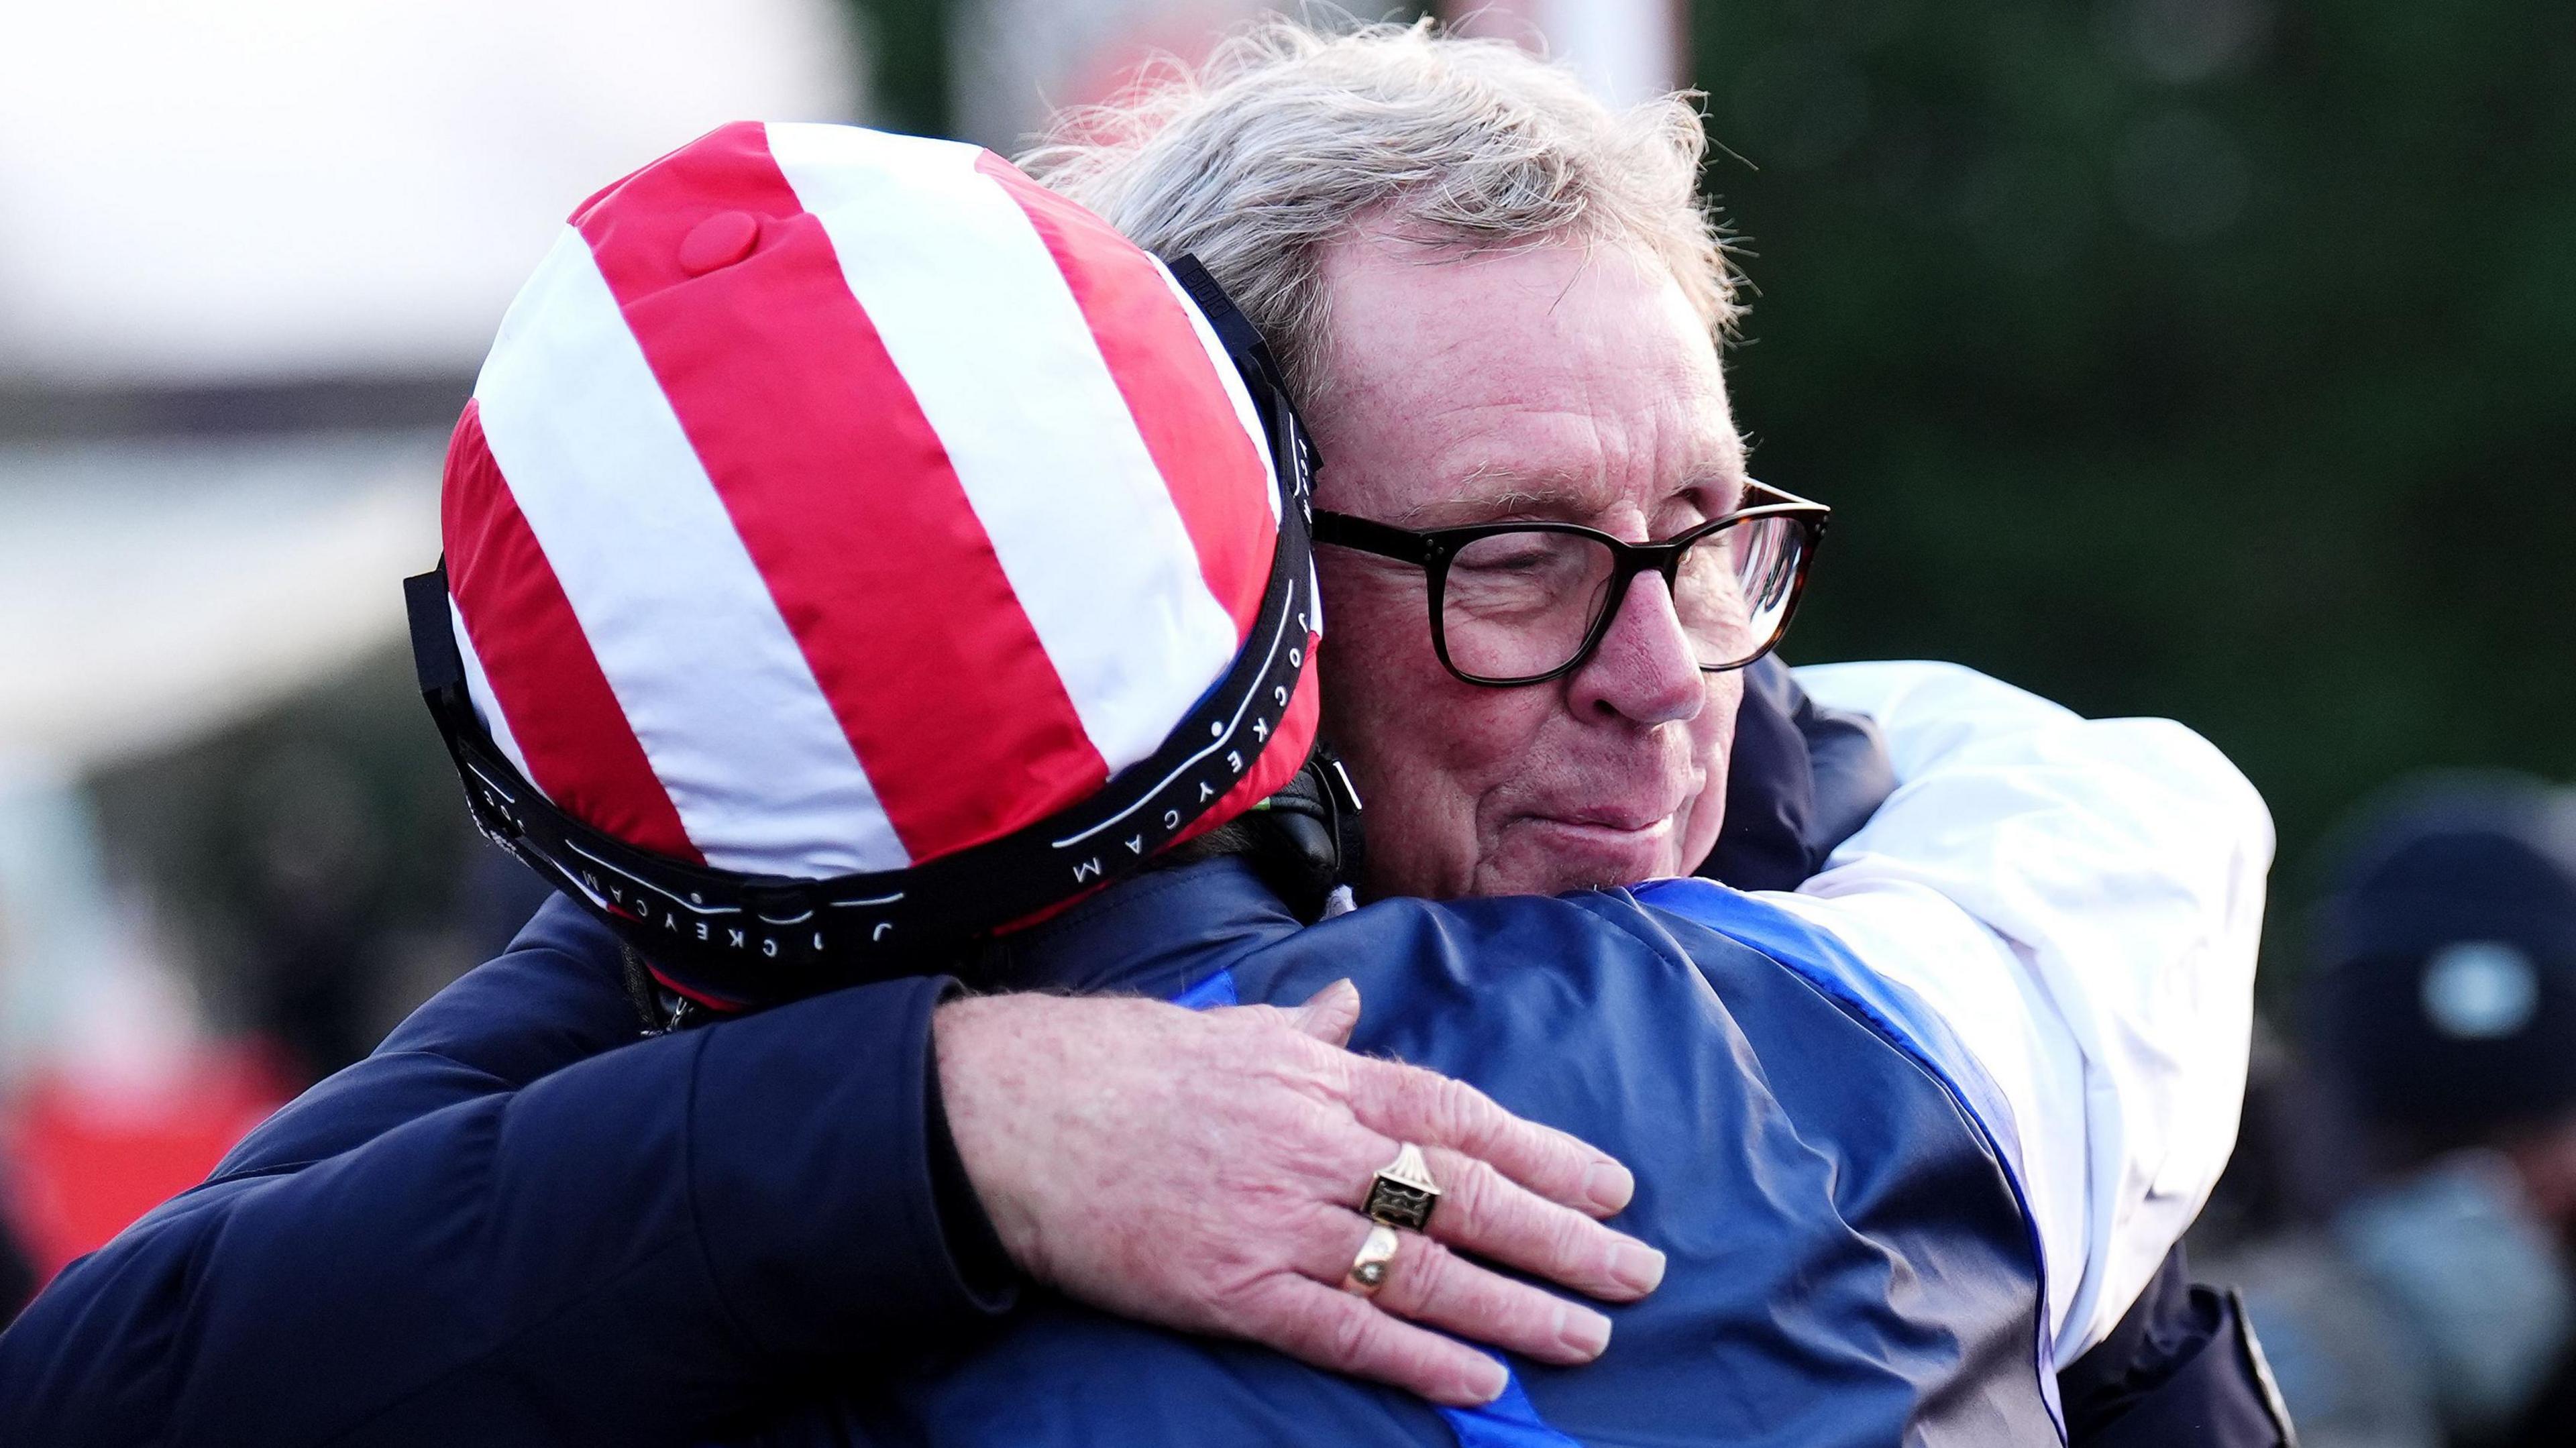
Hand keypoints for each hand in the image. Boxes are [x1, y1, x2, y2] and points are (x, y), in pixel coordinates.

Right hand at [934, 982, 1664, 1405]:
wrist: (1006, 1112)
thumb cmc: (1117, 1064)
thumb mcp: (1228, 1029)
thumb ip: (1307, 1028)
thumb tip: (1353, 999)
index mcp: (1321, 1082)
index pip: (1461, 1116)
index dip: (1547, 1154)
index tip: (1614, 1186)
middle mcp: (1315, 1148)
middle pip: (1464, 1196)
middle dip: (1562, 1238)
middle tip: (1640, 1272)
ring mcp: (1275, 1221)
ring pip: (1421, 1269)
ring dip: (1514, 1307)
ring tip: (1586, 1336)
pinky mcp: (1228, 1288)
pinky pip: (1342, 1328)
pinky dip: (1416, 1356)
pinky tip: (1477, 1380)